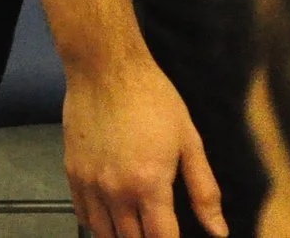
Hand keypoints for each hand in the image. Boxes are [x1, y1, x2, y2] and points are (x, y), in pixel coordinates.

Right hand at [61, 54, 226, 237]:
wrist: (105, 69)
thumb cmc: (153, 100)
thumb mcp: (189, 142)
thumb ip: (204, 191)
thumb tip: (218, 231)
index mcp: (148, 184)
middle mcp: (114, 190)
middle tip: (158, 229)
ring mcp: (89, 182)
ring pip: (104, 232)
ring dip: (122, 236)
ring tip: (136, 229)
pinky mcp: (71, 171)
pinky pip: (81, 213)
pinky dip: (97, 224)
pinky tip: (111, 219)